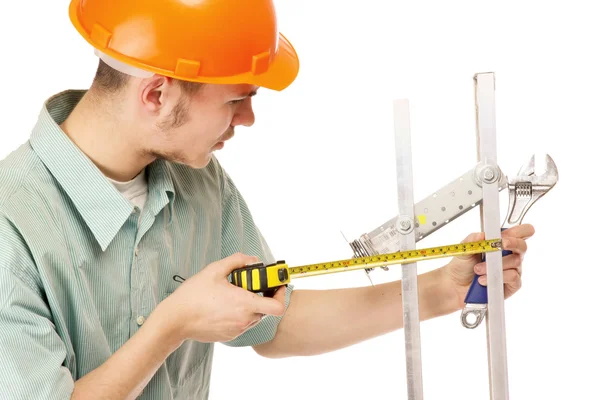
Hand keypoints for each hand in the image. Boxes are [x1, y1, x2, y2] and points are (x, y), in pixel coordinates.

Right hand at [158, 253, 286, 343]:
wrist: (175, 320)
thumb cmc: (193, 296)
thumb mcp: (214, 270)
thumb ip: (237, 261)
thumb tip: (253, 260)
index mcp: (244, 304)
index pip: (277, 306)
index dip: (281, 294)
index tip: (276, 285)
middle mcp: (244, 320)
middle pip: (266, 309)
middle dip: (262, 296)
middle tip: (250, 285)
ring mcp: (237, 330)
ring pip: (254, 317)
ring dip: (250, 306)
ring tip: (233, 295)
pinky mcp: (230, 336)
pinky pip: (242, 324)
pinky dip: (239, 314)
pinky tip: (224, 306)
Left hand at [443, 224, 534, 308]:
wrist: (455, 285)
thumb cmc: (463, 266)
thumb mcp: (464, 249)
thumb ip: (472, 240)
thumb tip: (482, 234)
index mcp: (501, 243)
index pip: (520, 233)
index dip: (519, 230)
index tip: (506, 233)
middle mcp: (510, 255)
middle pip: (523, 246)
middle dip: (513, 243)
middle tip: (500, 244)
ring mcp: (512, 270)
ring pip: (516, 262)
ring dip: (495, 264)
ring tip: (478, 269)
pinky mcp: (512, 285)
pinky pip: (513, 278)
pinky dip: (497, 277)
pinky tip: (483, 279)